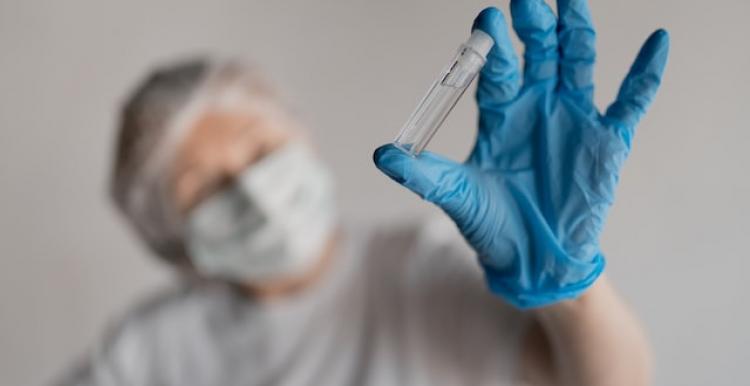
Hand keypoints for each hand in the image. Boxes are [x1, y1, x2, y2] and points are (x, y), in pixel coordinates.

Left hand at [374, 0, 668, 307]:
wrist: (533, 260)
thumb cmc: (492, 225)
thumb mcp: (455, 196)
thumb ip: (422, 174)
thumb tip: (381, 155)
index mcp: (500, 114)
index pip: (497, 69)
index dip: (493, 45)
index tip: (487, 20)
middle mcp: (537, 107)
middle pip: (539, 54)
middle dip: (535, 27)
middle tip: (529, 0)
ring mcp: (574, 119)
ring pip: (579, 63)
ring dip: (578, 33)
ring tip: (573, 2)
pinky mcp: (607, 139)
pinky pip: (630, 100)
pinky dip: (645, 72)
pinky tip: (656, 41)